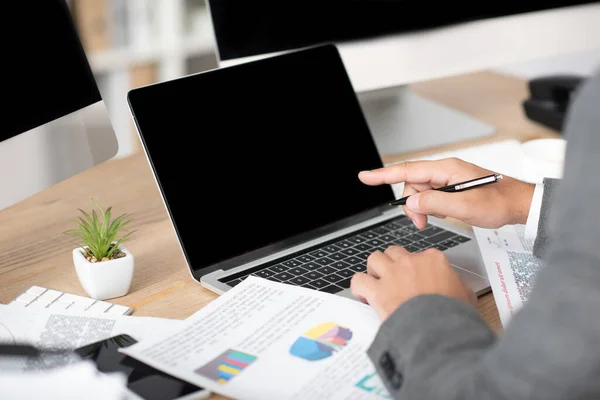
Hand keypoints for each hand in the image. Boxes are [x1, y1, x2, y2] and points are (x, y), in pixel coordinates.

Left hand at [351, 246, 475, 320]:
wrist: (439, 330)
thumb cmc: (453, 314)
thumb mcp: (466, 295)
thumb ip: (457, 284)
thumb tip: (455, 285)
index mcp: (433, 260)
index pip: (421, 255)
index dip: (416, 268)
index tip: (415, 279)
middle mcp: (410, 262)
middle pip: (394, 252)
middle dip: (393, 263)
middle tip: (394, 278)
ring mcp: (392, 274)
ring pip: (374, 258)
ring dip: (374, 269)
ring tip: (377, 282)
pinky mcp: (377, 290)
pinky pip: (359, 280)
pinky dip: (358, 287)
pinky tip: (364, 295)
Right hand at [358, 158, 534, 228]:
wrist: (518, 204)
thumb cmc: (498, 202)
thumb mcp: (465, 206)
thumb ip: (435, 203)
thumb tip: (412, 202)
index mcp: (446, 170)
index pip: (407, 171)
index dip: (383, 174)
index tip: (365, 177)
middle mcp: (444, 171)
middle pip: (412, 185)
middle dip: (411, 204)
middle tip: (420, 223)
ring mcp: (447, 180)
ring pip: (420, 193)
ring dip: (420, 209)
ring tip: (431, 221)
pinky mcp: (451, 188)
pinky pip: (430, 197)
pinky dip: (430, 208)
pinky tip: (442, 214)